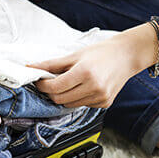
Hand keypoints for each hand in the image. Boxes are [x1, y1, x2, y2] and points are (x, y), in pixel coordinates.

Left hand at [29, 31, 154, 107]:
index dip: (43, 85)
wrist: (127, 55)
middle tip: (49, 82)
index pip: (55, 87)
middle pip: (60, 99)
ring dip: (64, 96)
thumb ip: (52, 64)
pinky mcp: (105, 104)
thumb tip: (31, 68)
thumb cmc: (102, 52)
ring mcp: (100, 97)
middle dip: (51, 92)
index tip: (39, 80)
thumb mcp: (75, 55)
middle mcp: (94, 87)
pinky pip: (83, 105)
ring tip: (68, 83)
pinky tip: (83, 87)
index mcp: (85, 72)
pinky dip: (77, 98)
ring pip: (70, 105)